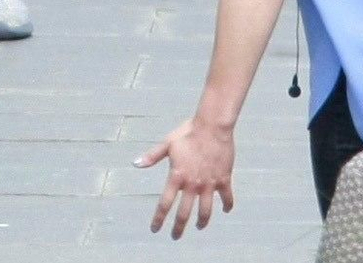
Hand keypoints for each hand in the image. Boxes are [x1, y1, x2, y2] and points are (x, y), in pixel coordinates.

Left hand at [138, 116, 234, 237]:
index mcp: (177, 176)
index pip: (165, 203)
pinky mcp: (223, 180)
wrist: (212, 125)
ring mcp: (209, 184)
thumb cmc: (188, 132)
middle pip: (184, 214)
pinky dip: (227, 205)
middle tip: (175, 237)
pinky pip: (226, 198)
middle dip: (178, 228)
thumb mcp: (168, 143)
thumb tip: (136, 163)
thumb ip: (152, 156)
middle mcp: (192, 184)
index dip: (159, 218)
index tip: (154, 229)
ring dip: (202, 222)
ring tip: (199, 226)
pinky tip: (225, 209)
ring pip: (205, 211)